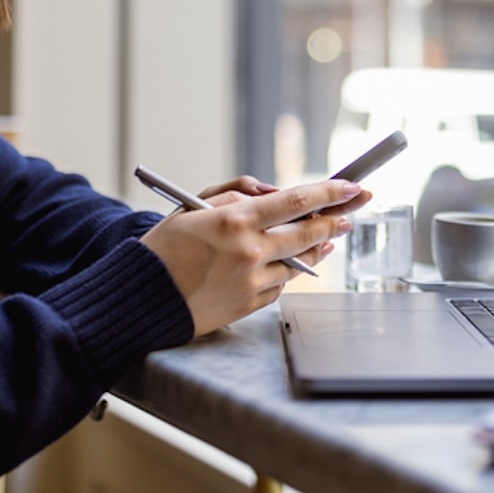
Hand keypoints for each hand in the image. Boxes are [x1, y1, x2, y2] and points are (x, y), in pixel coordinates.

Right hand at [141, 179, 361, 336]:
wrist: (142, 297)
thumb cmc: (164, 247)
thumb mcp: (193, 205)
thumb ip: (236, 192)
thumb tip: (273, 192)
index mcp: (235, 220)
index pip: (296, 201)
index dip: (330, 193)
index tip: (351, 187)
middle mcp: (248, 252)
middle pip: (308, 233)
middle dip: (335, 221)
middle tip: (351, 213)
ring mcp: (251, 282)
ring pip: (299, 262)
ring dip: (316, 248)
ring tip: (327, 238)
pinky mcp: (248, 305)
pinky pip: (279, 285)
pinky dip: (287, 271)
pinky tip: (291, 262)